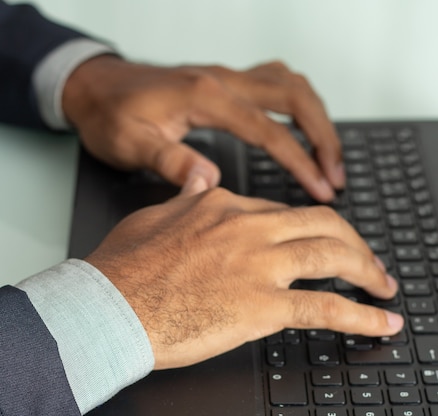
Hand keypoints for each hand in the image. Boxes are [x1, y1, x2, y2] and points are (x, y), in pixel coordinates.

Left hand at [62, 56, 344, 201]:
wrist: (95, 87)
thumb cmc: (111, 115)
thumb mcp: (130, 143)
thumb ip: (169, 160)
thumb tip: (209, 181)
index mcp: (204, 98)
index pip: (268, 130)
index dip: (299, 161)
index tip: (321, 189)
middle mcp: (222, 81)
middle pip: (293, 98)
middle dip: (323, 138)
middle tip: (337, 177)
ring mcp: (226, 78)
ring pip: (290, 85)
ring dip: (318, 118)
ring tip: (331, 158)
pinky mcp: (225, 83)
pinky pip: (276, 83)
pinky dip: (299, 105)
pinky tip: (304, 127)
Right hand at [85, 180, 402, 369]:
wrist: (108, 307)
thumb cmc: (122, 269)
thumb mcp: (154, 215)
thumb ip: (186, 196)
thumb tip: (200, 178)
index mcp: (224, 206)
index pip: (282, 213)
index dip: (307, 231)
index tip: (315, 245)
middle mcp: (250, 228)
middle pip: (324, 224)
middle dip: (354, 244)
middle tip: (367, 262)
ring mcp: (259, 265)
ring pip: (335, 256)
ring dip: (368, 271)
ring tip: (384, 286)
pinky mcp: (262, 305)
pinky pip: (327, 308)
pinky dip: (362, 316)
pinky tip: (381, 322)